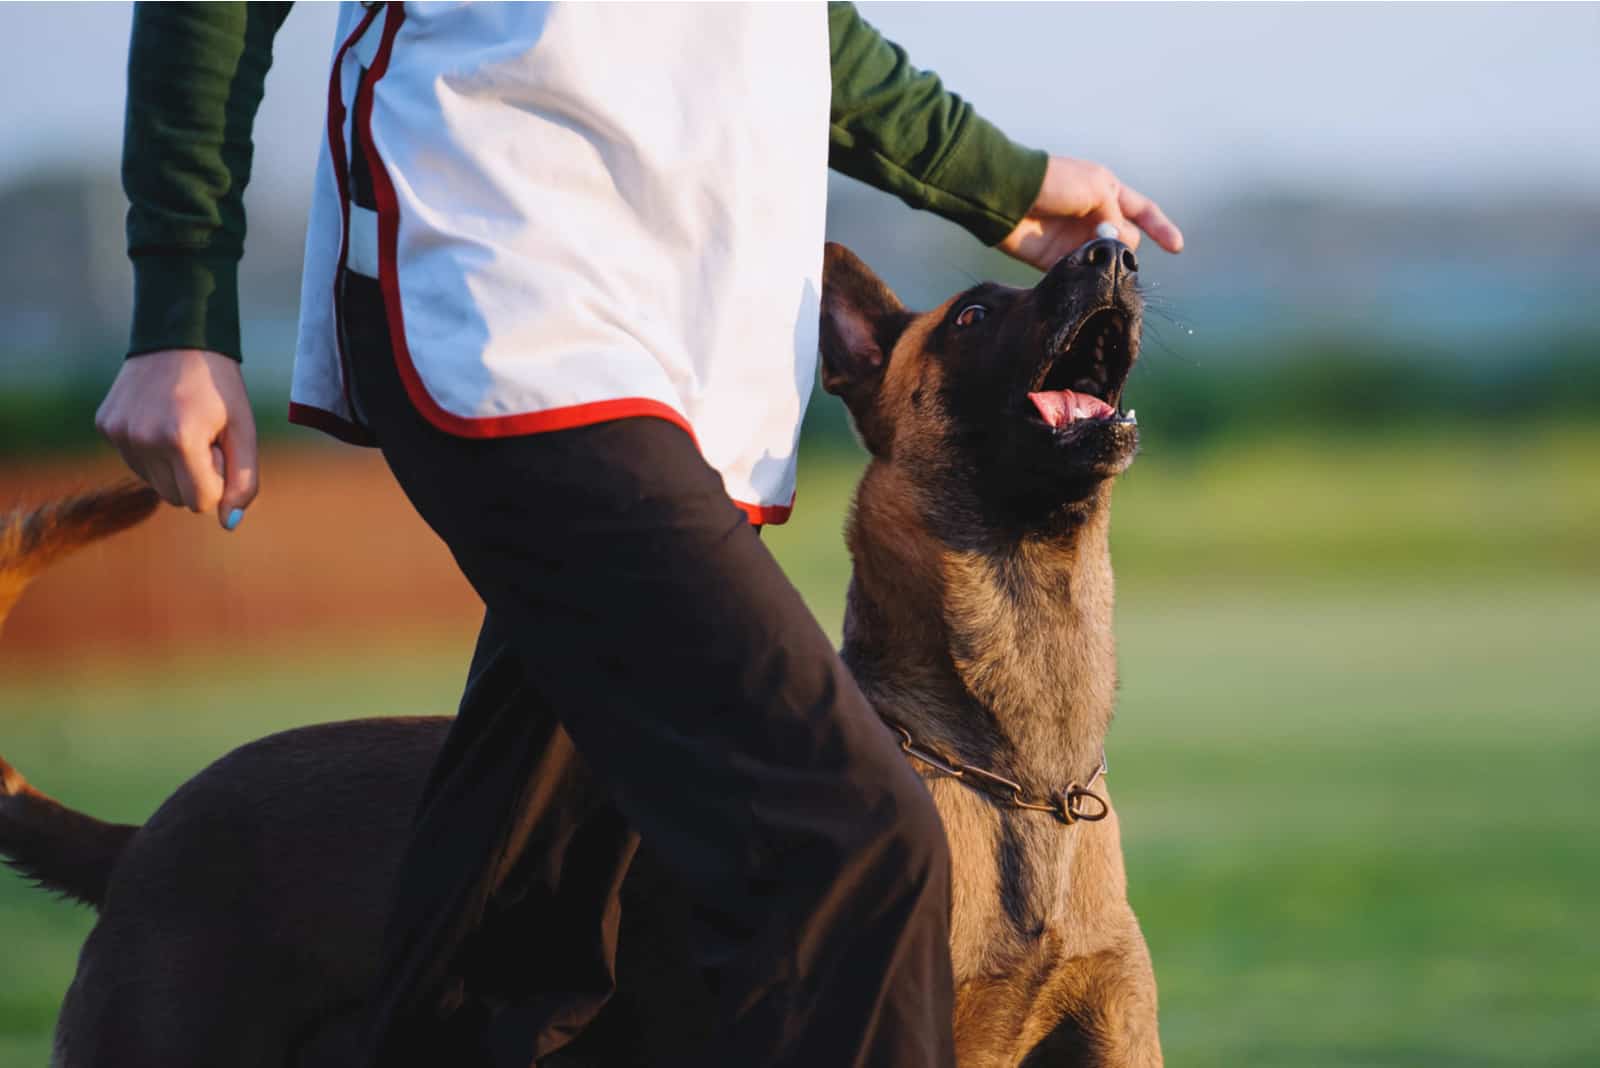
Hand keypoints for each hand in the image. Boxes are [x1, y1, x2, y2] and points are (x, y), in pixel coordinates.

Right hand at [95, 349, 259, 529]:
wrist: (179, 337)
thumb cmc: (220, 386)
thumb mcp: (245, 430)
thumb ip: (243, 481)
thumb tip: (228, 524)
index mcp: (180, 440)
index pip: (201, 502)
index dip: (218, 479)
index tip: (220, 448)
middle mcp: (142, 439)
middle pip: (177, 498)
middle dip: (197, 477)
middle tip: (204, 435)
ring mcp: (118, 433)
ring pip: (154, 484)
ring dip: (174, 466)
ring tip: (183, 425)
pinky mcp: (105, 425)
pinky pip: (135, 462)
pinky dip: (152, 451)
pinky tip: (161, 419)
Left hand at [998, 156, 1182, 270]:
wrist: (1011, 196)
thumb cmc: (1055, 183)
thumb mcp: (1097, 191)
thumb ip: (1118, 219)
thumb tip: (1125, 247)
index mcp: (1108, 192)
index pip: (1143, 211)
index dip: (1161, 228)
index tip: (1177, 247)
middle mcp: (1096, 216)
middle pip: (1127, 239)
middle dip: (1126, 245)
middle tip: (1110, 242)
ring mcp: (1077, 238)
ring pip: (1106, 259)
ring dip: (1107, 261)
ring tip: (1095, 254)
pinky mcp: (1058, 258)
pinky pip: (1082, 270)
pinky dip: (1087, 273)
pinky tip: (1084, 270)